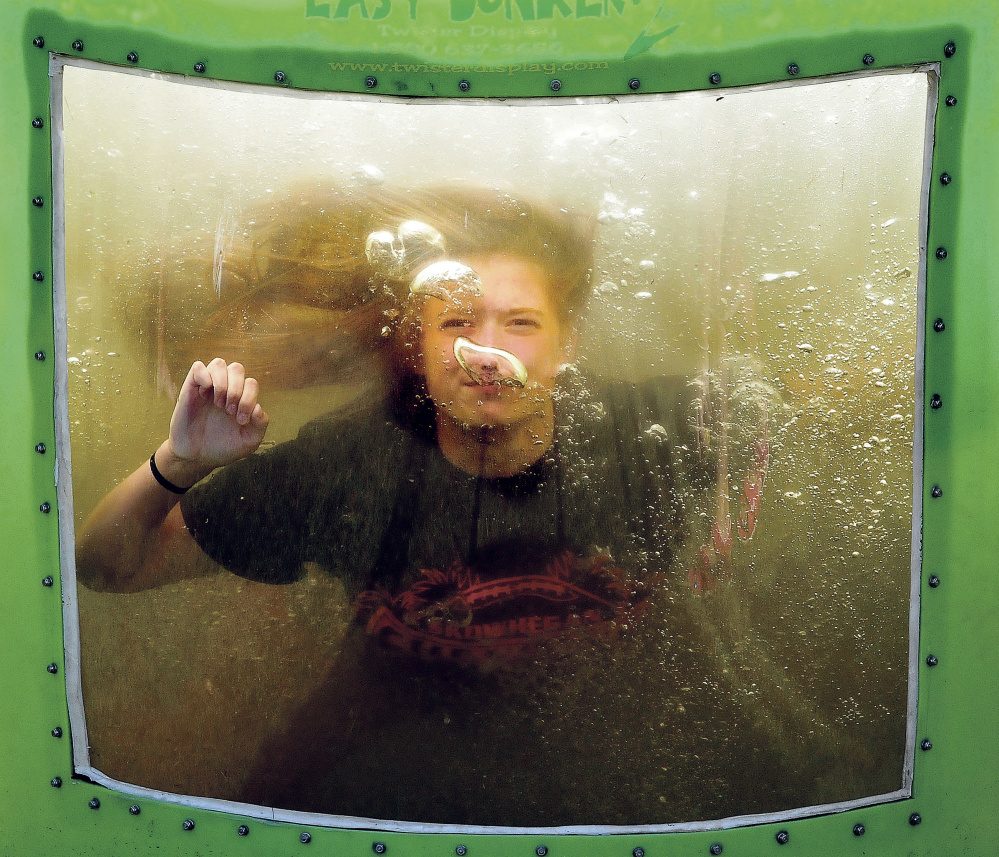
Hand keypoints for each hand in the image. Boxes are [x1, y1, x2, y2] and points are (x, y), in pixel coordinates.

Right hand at [159, 359, 269, 486]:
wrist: (196, 457)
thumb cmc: (223, 447)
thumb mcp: (249, 441)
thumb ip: (260, 424)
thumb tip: (258, 406)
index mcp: (242, 399)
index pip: (251, 383)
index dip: (249, 399)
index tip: (240, 420)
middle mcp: (226, 389)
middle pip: (237, 368)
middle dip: (236, 390)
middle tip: (229, 411)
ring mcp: (208, 387)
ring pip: (219, 364)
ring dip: (221, 383)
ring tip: (217, 403)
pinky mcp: (191, 389)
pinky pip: (198, 367)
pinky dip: (204, 375)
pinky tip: (204, 394)